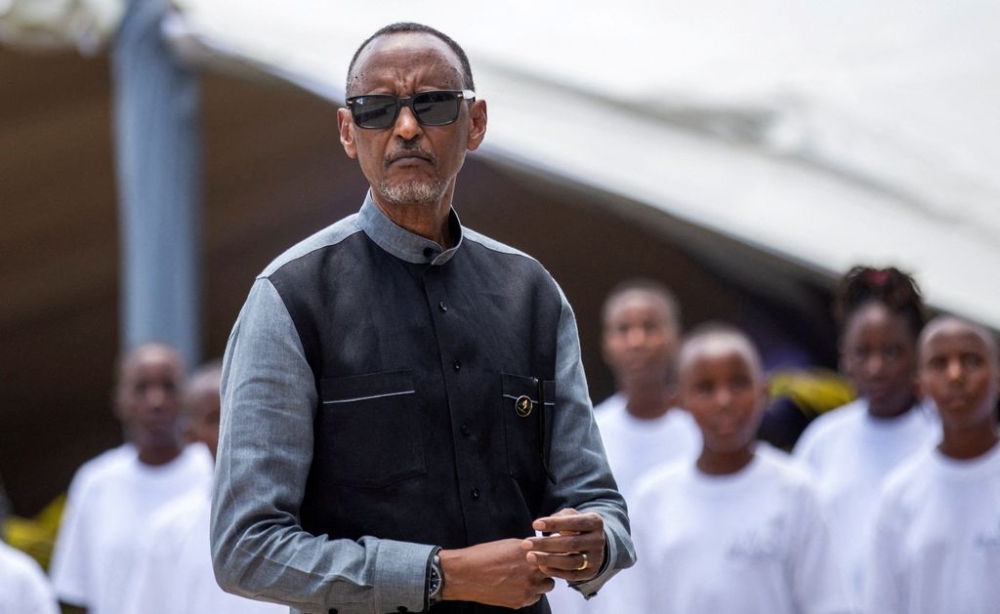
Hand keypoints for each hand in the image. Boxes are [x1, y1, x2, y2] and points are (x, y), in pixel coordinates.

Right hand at [439, 538, 554, 608]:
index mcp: (530, 554)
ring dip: (541, 581)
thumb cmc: (483, 556)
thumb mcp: (509, 544)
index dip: (553, 554)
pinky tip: (518, 586)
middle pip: (554, 571)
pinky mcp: (520, 601)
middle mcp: (531, 572)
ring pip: (547, 586)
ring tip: (528, 577)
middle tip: (539, 566)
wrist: (465, 575)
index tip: (552, 554)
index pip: (554, 555)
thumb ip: (528, 548)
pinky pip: (534, 598)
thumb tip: (540, 548)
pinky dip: (530, 593)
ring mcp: (527, 589)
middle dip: (548, 568)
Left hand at [521, 508, 605, 581]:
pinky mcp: (591, 572)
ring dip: (549, 560)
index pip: (574, 522)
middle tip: (526, 543)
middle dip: (546, 544)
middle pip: (571, 544)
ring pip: (571, 562)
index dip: (554, 524)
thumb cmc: (575, 526)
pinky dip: (556, 572)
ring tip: (530, 556)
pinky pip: (572, 575)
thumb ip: (559, 517)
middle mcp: (598, 540)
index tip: (534, 525)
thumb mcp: (570, 515)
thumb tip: (543, 524)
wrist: (592, 544)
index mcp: (594, 522)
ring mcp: (596, 558)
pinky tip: (541, 566)